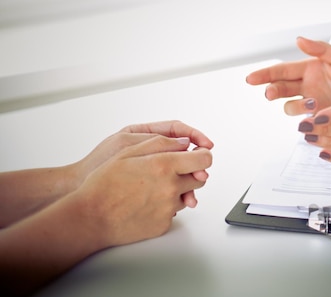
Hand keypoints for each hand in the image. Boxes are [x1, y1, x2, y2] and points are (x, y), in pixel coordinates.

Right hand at [75, 134, 212, 246]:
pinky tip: (145, 203)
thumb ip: (160, 143)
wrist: (90, 217)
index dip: (202, 155)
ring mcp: (168, 208)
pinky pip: (173, 212)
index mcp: (164, 165)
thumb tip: (184, 143)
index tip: (197, 155)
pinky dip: (164, 206)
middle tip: (170, 171)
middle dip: (190, 173)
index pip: (203, 159)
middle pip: (199, 178)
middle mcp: (170, 187)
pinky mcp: (163, 224)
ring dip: (177, 190)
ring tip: (151, 188)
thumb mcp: (128, 152)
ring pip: (187, 195)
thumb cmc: (103, 184)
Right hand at [246, 37, 330, 114]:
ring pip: (289, 106)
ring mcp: (312, 104)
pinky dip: (306, 121)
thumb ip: (322, 49)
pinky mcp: (320, 119)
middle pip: (280, 89)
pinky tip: (315, 118)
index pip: (282, 70)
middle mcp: (307, 86)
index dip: (265, 74)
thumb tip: (298, 39)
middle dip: (272, 91)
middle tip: (271, 94)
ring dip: (295, 106)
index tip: (251, 79)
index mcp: (310, 68)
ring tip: (312, 103)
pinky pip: (305, 122)